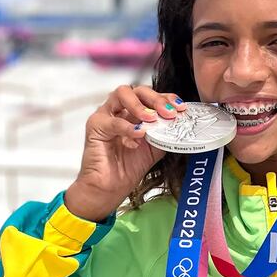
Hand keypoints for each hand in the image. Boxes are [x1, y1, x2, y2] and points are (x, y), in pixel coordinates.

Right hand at [64, 85, 186, 221]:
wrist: (111, 187)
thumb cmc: (129, 166)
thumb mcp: (156, 147)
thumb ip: (166, 132)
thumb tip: (181, 122)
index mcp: (135, 112)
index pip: (152, 96)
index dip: (167, 98)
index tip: (180, 107)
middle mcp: (121, 109)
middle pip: (138, 90)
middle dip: (157, 99)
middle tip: (169, 112)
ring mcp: (107, 114)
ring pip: (122, 93)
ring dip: (140, 105)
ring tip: (151, 119)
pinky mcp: (95, 125)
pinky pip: (113, 120)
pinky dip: (128, 127)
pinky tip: (138, 136)